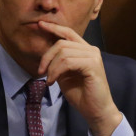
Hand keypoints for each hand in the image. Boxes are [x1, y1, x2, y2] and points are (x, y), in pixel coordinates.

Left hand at [37, 20, 123, 135]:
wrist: (95, 110)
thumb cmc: (81, 94)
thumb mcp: (64, 75)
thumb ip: (58, 62)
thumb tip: (45, 53)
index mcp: (85, 50)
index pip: (68, 33)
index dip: (54, 28)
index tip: (40, 24)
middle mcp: (91, 50)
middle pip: (61, 43)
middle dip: (46, 57)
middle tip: (40, 72)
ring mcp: (93, 56)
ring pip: (63, 52)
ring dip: (51, 67)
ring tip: (49, 80)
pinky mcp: (92, 65)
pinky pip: (68, 62)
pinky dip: (56, 71)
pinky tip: (53, 82)